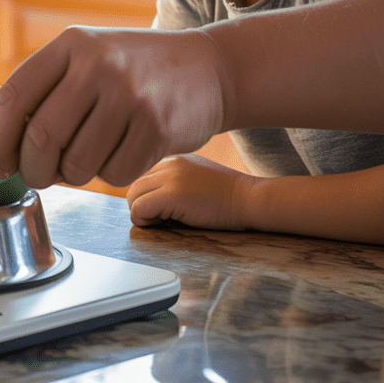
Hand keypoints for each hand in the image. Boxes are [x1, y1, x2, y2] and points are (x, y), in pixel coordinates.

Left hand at [0, 25, 228, 189]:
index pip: (13, 96)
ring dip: (75, 175)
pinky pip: (114, 174)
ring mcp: (130, 94)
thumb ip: (42, 96)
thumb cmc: (132, 73)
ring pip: (77, 164)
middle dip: (34, 169)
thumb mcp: (85, 61)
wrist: (208, 67)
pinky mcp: (158, 126)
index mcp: (70, 45)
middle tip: (41, 175)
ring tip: (88, 157)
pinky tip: (123, 151)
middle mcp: (97, 64)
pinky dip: (111, 175)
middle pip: (41, 138)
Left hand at [127, 154, 256, 231]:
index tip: (162, 208)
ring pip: (133, 196)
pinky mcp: (172, 194)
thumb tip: (148, 199)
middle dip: (142, 205)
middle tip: (162, 218)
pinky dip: (145, 220)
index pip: (142, 176)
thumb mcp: (196, 178)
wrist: (250, 199)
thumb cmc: (228, 196)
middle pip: (134, 186)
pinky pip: (139, 209)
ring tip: (165, 220)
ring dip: (143, 213)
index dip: (147, 196)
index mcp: (173, 158)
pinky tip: (165, 223)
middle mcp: (168, 163)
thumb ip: (172, 181)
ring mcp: (169, 177)